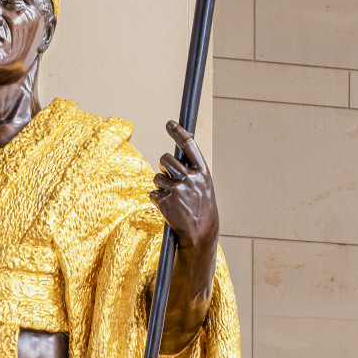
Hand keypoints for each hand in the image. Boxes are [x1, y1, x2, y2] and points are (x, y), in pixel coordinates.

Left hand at [152, 122, 217, 252]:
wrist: (200, 233)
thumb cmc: (202, 207)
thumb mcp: (203, 186)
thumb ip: (192, 170)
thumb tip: (178, 152)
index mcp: (202, 172)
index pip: (189, 145)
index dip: (178, 132)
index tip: (169, 124)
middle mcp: (190, 179)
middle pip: (165, 159)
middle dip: (163, 165)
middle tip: (167, 174)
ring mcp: (177, 190)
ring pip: (157, 177)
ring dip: (160, 184)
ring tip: (171, 196)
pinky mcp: (165, 202)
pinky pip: (153, 193)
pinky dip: (157, 199)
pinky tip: (168, 208)